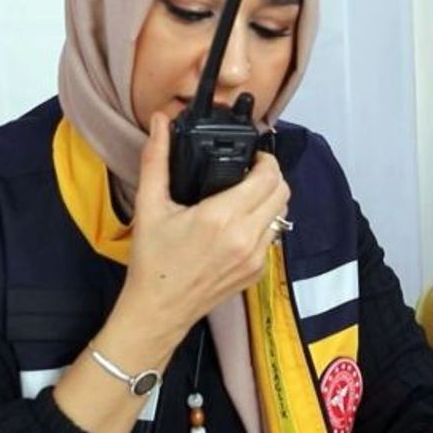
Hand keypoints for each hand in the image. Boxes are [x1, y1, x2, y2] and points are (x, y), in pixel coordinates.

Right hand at [108, 111, 289, 350]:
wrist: (158, 310)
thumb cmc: (152, 261)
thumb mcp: (150, 206)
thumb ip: (157, 160)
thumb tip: (160, 122)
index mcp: (222, 217)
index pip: (268, 177)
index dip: (265, 160)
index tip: (252, 156)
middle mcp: (245, 237)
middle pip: (283, 192)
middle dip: (271, 176)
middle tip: (251, 172)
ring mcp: (255, 257)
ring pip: (282, 215)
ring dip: (271, 199)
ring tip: (247, 194)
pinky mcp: (257, 272)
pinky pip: (273, 237)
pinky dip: (265, 224)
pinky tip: (242, 222)